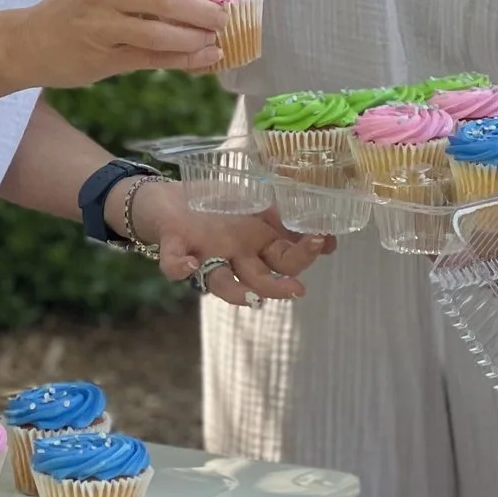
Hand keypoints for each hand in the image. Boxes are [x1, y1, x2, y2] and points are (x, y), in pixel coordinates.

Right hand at [23, 0, 225, 85]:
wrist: (31, 41)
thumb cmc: (79, 7)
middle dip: (197, 9)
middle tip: (222, 15)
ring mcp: (103, 28)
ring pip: (156, 33)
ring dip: (193, 38)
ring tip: (215, 39)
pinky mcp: (105, 58)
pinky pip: (151, 58)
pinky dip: (183, 60)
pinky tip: (205, 58)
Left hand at [143, 181, 330, 305]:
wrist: (168, 199)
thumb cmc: (215, 202)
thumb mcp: (255, 204)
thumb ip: (286, 220)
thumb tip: (329, 238)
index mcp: (255, 244)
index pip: (285, 260)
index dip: (305, 255)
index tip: (323, 243)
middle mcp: (233, 255)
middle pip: (259, 279)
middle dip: (278, 286)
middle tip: (297, 289)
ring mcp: (205, 253)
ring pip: (222, 282)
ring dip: (236, 292)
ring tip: (250, 297)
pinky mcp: (174, 245)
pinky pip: (174, 263)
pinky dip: (180, 267)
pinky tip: (190, 264)